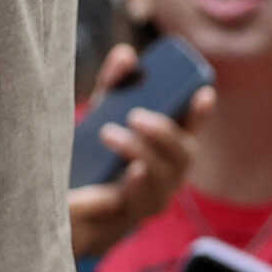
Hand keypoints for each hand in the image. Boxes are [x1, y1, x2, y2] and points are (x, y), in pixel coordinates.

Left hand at [68, 44, 204, 260]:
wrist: (66, 204)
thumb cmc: (95, 154)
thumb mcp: (103, 114)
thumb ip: (115, 85)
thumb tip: (126, 54)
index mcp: (166, 149)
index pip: (190, 130)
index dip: (200, 114)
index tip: (204, 92)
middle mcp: (167, 174)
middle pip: (183, 154)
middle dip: (165, 132)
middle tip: (136, 115)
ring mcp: (153, 198)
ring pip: (163, 177)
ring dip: (141, 152)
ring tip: (111, 134)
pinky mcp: (131, 218)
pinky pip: (142, 202)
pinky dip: (138, 185)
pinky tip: (130, 173)